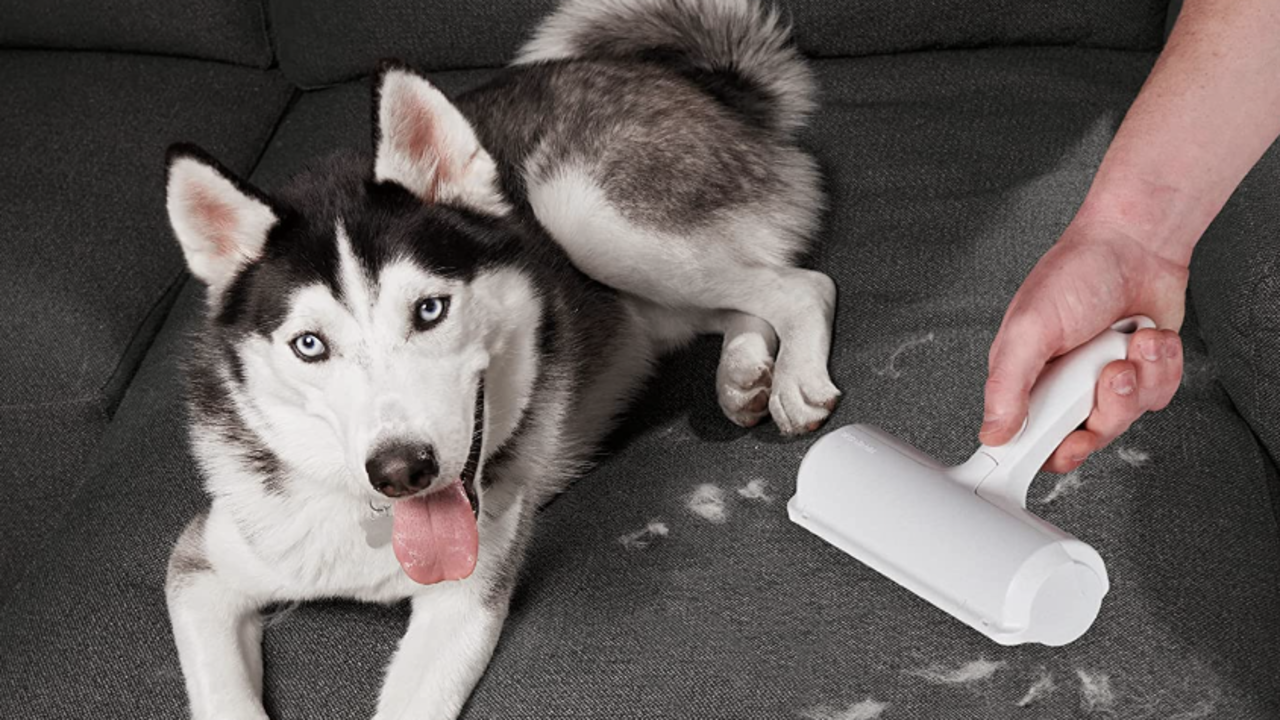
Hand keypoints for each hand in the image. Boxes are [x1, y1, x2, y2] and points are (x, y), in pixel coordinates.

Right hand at [981, 221, 1189, 471]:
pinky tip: (1148, 337)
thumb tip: (993, 432)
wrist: (1136, 243)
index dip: (1036, 456)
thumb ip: (1007, 385)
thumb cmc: (1076, 273)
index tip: (1050, 452)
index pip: (1022, 441)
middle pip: (1083, 440)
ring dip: (1137, 379)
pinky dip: (1161, 366)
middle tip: (1105, 377)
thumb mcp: (1028, 329)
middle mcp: (1064, 387)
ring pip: (1125, 419)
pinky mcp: (1143, 375)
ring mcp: (1104, 383)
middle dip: (1104, 409)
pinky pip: (1158, 397)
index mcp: (1026, 379)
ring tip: (1130, 343)